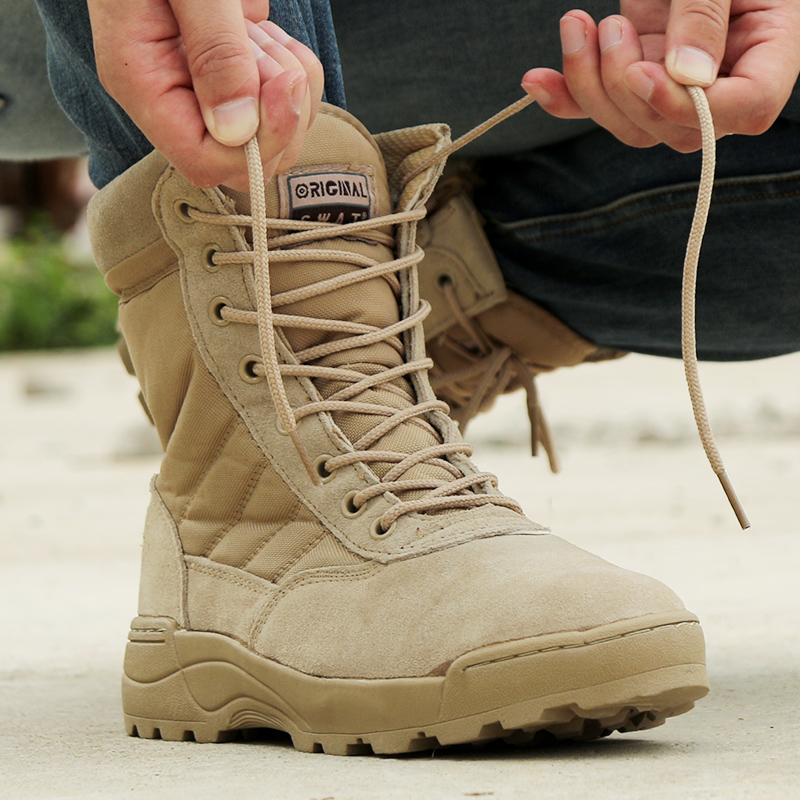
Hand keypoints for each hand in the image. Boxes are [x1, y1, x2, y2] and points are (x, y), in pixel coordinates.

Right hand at [87, 0, 323, 188]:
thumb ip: (214, 50)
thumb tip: (238, 130)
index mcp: (145, 86)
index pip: (205, 161)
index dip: (255, 143)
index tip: (278, 85)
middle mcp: (175, 101)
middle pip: (247, 161)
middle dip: (280, 115)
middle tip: (273, 52)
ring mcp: (205, 92)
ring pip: (272, 137)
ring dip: (290, 87)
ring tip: (259, 30)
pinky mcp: (233, 79)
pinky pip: (282, 106)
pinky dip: (293, 72)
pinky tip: (265, 32)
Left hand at [522, 1, 799, 151]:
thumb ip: (704, 14)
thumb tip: (687, 78)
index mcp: (768, 49)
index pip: (747, 108)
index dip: (691, 108)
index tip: (646, 73)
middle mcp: (723, 80)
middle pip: (674, 127)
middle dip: (626, 88)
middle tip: (610, 28)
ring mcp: (676, 84)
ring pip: (633, 126)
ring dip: (590, 86)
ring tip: (578, 26)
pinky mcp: (636, 76)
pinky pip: (600, 106)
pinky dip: (565, 96)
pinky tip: (537, 80)